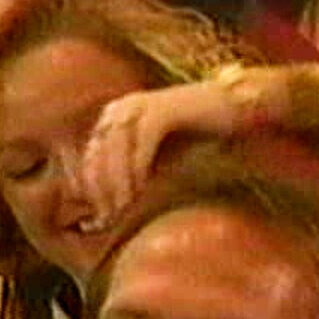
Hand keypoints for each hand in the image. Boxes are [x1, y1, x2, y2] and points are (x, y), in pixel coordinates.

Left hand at [81, 80, 244, 224]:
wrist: (228, 109)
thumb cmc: (190, 139)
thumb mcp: (154, 161)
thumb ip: (131, 177)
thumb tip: (111, 208)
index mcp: (112, 118)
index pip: (90, 156)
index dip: (91, 187)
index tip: (98, 214)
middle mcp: (120, 108)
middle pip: (98, 150)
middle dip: (101, 187)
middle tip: (108, 214)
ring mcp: (141, 105)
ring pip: (116, 146)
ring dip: (117, 179)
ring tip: (123, 205)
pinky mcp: (163, 108)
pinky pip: (143, 139)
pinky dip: (139, 165)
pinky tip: (142, 187)